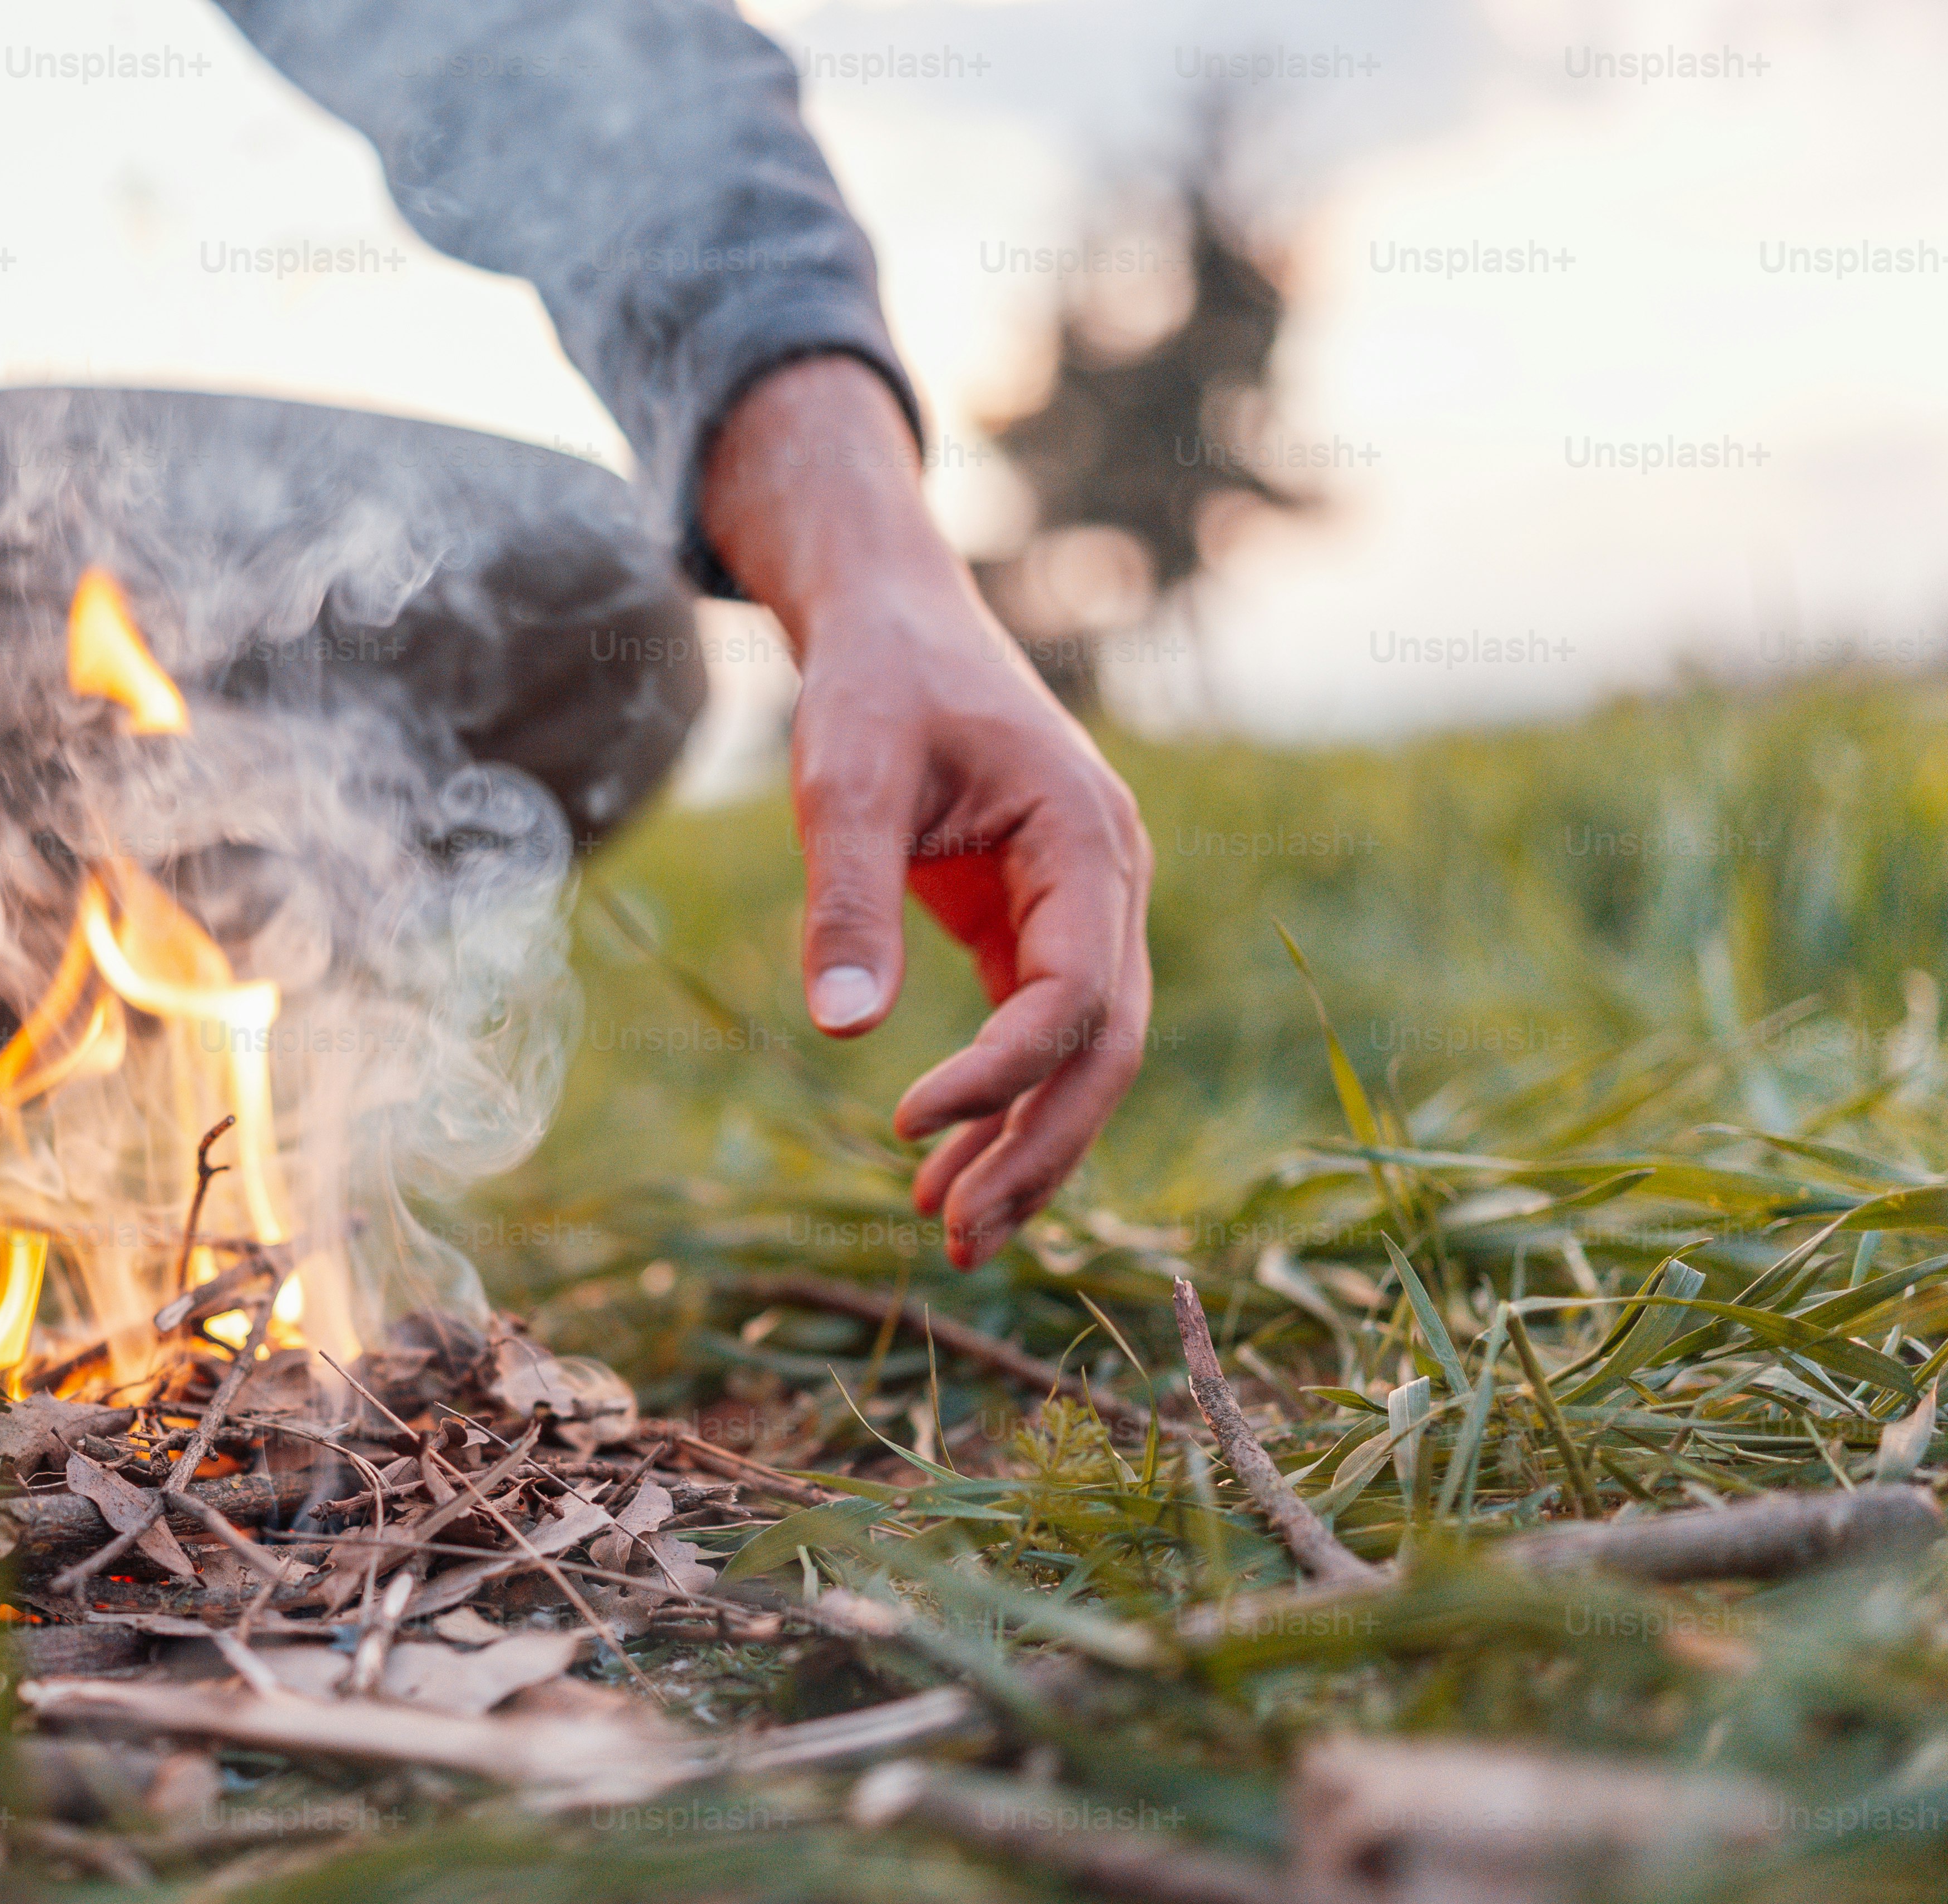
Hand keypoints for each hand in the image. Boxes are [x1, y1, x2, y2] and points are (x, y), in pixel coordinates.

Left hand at [700, 358, 1156, 1265]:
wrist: (892, 621)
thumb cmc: (875, 683)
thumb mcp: (845, 775)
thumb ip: (847, 895)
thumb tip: (840, 1027)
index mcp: (1086, 838)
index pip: (1070, 995)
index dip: (998, 1075)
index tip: (903, 1123)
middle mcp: (1107, 881)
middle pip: (1104, 1049)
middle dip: (1038, 1151)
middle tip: (955, 1237)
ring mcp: (1082, 908)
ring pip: (1082, 1058)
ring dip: (1025, 1149)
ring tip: (949, 1234)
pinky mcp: (1036, 928)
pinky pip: (1040, 1036)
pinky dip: (1001, 1106)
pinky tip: (946, 1172)